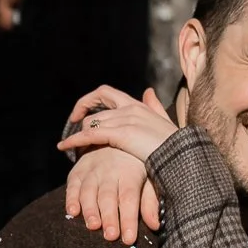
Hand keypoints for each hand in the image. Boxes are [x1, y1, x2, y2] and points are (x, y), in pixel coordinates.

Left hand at [58, 85, 176, 164]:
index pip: (107, 93)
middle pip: (95, 108)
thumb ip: (154, 106)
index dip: (91, 99)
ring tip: (68, 146)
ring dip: (77, 134)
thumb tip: (148, 91)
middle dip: (80, 113)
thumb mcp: (165, 121)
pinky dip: (74, 140)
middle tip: (72, 123)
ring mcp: (125, 120)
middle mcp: (130, 109)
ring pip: (91, 122)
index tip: (82, 112)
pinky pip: (90, 135)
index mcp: (138, 105)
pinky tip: (65, 147)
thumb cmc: (175, 145)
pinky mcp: (121, 134)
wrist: (182, 156)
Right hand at [66, 148, 161, 244]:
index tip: (128, 239)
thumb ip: (150, 201)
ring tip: (93, 226)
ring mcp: (92, 169)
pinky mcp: (78, 170)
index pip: (129, 198)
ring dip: (90, 210)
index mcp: (130, 172)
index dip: (128, 219)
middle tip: (111, 236)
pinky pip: (73, 185)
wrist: (115, 136)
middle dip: (110, 217)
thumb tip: (155, 225)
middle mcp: (110, 170)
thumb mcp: (148, 177)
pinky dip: (71, 198)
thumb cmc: (136, 164)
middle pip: (108, 196)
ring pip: (89, 191)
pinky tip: (73, 211)